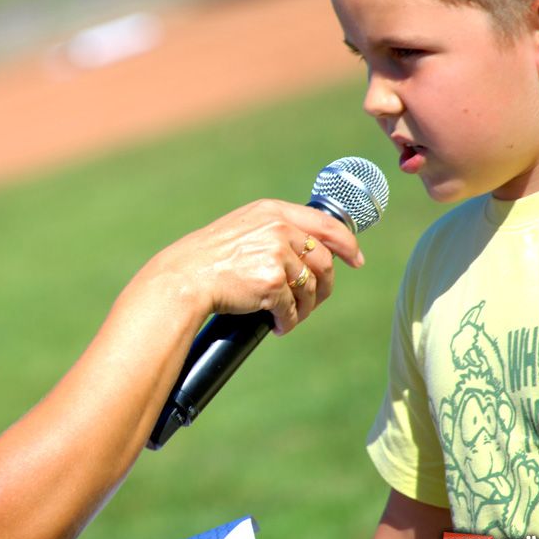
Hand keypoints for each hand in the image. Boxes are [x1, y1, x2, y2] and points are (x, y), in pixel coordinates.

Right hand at [145, 199, 363, 334]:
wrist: (183, 278)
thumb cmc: (207, 258)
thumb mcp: (242, 228)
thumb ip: (274, 231)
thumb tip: (309, 250)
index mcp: (272, 212)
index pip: (325, 224)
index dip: (346, 244)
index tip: (356, 260)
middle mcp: (277, 229)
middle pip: (323, 261)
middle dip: (324, 286)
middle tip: (315, 302)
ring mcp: (275, 255)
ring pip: (310, 288)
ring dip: (304, 308)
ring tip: (290, 317)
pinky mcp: (271, 283)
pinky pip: (292, 309)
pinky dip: (288, 322)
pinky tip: (278, 326)